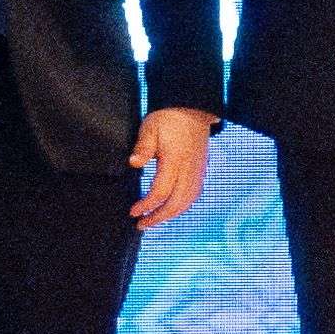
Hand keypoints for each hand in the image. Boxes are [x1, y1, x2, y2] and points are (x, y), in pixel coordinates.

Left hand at [127, 107, 215, 229]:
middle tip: (142, 224)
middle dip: (158, 217)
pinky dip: (181, 206)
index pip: (160, 192)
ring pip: (186, 202)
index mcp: (174, 161)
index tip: (134, 211)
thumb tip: (133, 163)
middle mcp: (188, 170)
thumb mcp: (150, 127)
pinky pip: (193, 195)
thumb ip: (142, 147)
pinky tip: (171, 208)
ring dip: (170, 215)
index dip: (146, 205)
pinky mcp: (200, 170)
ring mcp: (197, 171)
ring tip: (154, 219)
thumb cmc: (169, 117)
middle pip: (176, 204)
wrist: (193, 109)